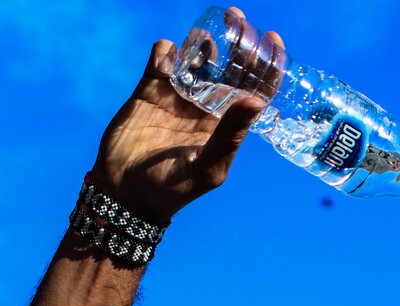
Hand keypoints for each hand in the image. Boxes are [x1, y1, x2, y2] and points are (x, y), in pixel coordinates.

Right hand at [90, 9, 284, 224]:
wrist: (125, 192)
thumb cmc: (174, 189)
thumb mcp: (208, 167)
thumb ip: (231, 134)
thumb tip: (256, 100)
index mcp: (227, 125)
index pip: (254, 89)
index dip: (267, 65)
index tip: (274, 40)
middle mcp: (207, 107)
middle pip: (229, 66)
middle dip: (238, 42)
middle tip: (239, 19)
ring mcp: (179, 96)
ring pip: (197, 57)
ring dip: (204, 41)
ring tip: (208, 34)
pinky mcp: (149, 90)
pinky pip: (161, 60)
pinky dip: (166, 51)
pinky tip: (170, 56)